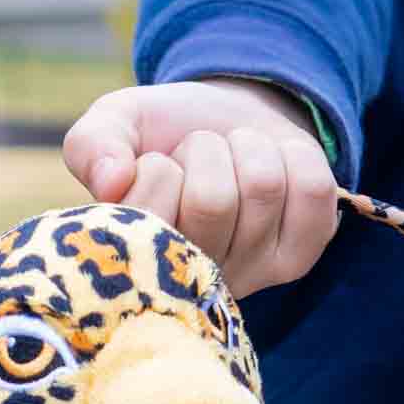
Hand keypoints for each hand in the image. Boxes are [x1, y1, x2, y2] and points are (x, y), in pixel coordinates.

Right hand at [63, 78, 338, 296]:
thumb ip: (93, 145)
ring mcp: (254, 275)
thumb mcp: (115, 126)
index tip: (156, 170)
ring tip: (234, 162)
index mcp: (142, 266)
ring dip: (248, 148)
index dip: (156, 169)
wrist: (226, 119)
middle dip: (206, 152)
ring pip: (263, 186)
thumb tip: (112, 182)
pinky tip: (275, 169)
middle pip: (212, 201)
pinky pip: (311, 187)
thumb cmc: (161, 135)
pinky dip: (295, 154)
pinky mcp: (302, 254)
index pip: (149, 213)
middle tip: (200, 161)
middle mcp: (197, 284)